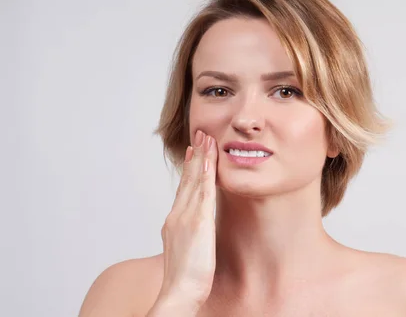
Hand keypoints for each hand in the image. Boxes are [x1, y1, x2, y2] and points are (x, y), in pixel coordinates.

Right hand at [150, 130, 217, 314]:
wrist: (179, 293)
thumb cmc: (185, 280)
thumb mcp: (186, 250)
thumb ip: (190, 235)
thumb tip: (197, 228)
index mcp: (174, 222)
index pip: (184, 188)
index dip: (190, 168)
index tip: (194, 151)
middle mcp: (177, 216)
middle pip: (188, 180)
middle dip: (195, 156)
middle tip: (200, 135)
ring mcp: (186, 218)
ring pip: (195, 181)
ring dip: (202, 158)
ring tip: (207, 139)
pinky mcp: (197, 224)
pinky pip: (202, 194)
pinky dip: (204, 175)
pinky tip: (209, 161)